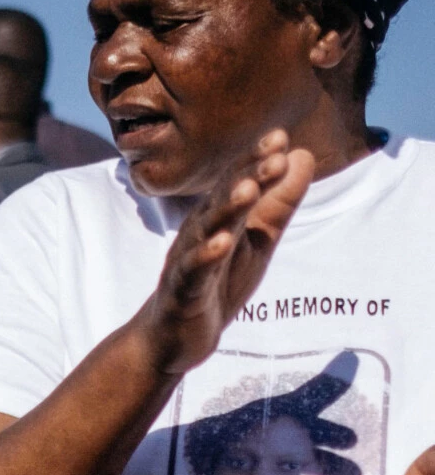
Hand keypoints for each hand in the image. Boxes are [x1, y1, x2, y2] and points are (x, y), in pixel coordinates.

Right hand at [136, 130, 313, 376]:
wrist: (173, 337)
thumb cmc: (216, 283)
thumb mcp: (257, 240)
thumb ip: (278, 202)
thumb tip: (301, 155)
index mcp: (218, 219)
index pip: (237, 182)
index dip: (256, 161)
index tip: (281, 137)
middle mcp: (199, 233)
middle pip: (223, 198)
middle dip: (246, 175)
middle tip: (273, 153)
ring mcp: (188, 261)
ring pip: (206, 230)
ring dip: (226, 208)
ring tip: (248, 189)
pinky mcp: (182, 292)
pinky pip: (192, 272)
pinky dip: (205, 256)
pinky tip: (220, 243)